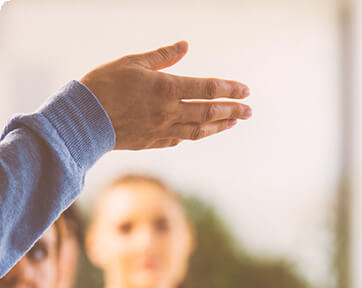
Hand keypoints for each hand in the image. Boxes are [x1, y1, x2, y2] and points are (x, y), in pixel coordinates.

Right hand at [80, 41, 250, 149]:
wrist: (84, 119)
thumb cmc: (105, 84)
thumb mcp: (133, 62)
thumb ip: (162, 56)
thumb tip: (185, 45)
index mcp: (167, 88)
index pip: (208, 89)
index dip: (229, 89)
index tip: (246, 90)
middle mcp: (170, 112)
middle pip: (210, 111)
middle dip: (233, 110)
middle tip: (250, 111)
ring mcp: (164, 130)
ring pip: (200, 130)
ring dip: (220, 126)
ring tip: (234, 122)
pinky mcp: (154, 142)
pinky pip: (181, 139)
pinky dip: (195, 135)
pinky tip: (203, 131)